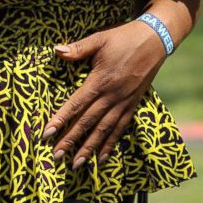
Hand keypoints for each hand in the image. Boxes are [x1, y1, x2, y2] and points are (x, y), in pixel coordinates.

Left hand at [42, 20, 166, 168]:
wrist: (155, 40)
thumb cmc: (124, 37)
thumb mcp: (99, 39)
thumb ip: (78, 48)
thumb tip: (56, 50)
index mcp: (100, 80)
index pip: (76, 104)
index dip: (61, 119)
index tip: (47, 134)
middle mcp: (112, 96)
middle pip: (87, 122)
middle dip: (71, 140)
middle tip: (56, 156)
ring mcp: (123, 102)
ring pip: (103, 130)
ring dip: (89, 148)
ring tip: (77, 165)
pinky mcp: (133, 105)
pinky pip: (120, 129)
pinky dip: (110, 144)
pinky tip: (102, 158)